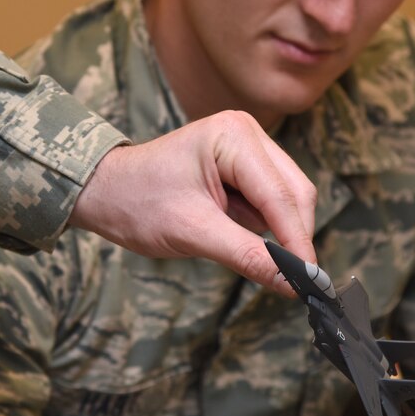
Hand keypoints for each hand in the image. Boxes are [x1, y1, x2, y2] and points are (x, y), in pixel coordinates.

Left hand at [69, 110, 316, 292]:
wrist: (104, 193)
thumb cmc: (137, 203)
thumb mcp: (192, 232)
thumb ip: (246, 255)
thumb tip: (292, 283)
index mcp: (233, 136)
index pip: (280, 195)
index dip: (297, 241)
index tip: (311, 282)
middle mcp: (247, 133)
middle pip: (295, 193)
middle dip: (293, 237)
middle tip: (295, 282)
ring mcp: (248, 147)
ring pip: (288, 199)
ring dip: (278, 233)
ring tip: (248, 254)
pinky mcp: (244, 166)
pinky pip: (271, 202)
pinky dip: (265, 227)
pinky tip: (238, 236)